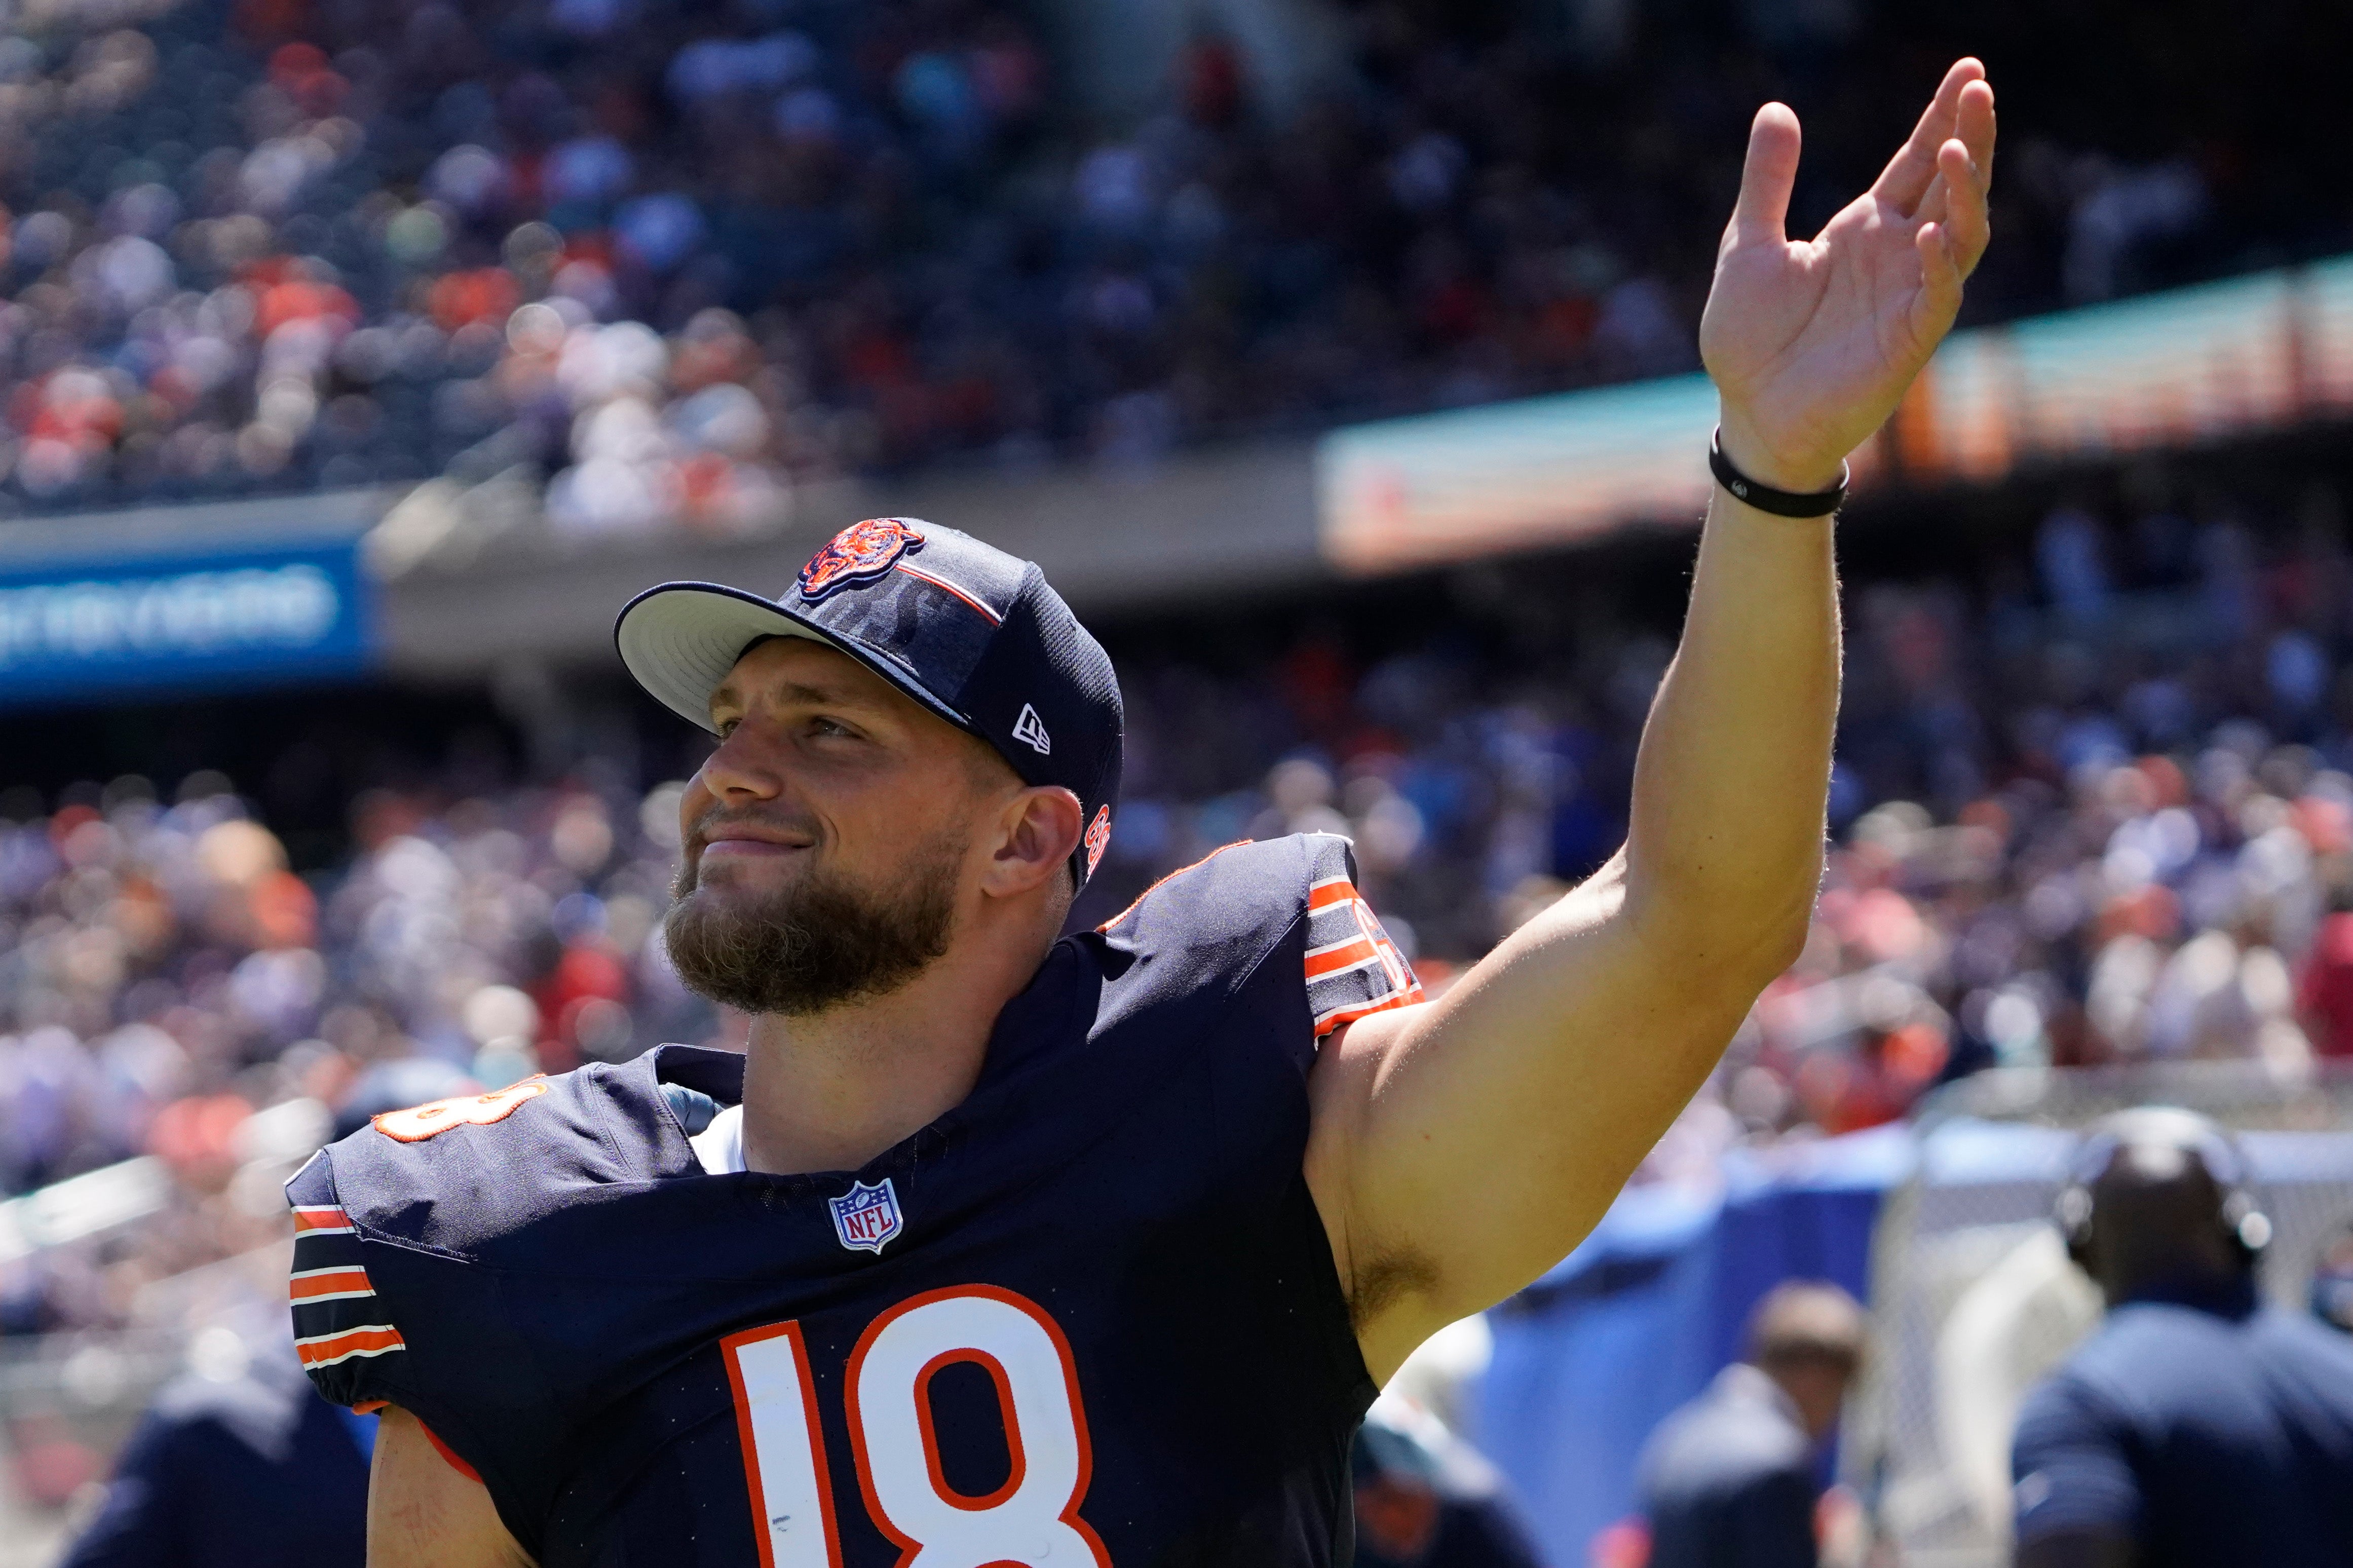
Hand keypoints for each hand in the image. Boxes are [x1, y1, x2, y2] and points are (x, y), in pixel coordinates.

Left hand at [1700, 59, 1995, 492]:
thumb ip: (1767, 181)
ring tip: (1957, 149)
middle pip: (1952, 183)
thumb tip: (1776, 108)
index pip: (1918, 159)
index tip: (1968, 69)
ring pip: (1963, 231)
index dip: (1944, 116)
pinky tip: (1932, 234)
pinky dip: (1940, 264)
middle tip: (1980, 87)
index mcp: (1866, 228)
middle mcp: (1900, 253)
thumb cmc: (1751, 338)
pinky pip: (1939, 295)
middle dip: (1970, 135)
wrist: (1750, 413)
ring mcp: (1911, 294)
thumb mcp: (1747, 246)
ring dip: (1966, 191)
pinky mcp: (1910, 339)